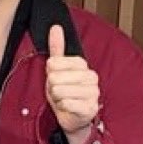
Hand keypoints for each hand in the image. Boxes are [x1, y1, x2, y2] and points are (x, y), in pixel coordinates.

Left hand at [45, 25, 100, 139]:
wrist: (72, 116)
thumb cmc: (65, 92)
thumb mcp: (57, 69)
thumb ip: (57, 48)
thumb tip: (56, 27)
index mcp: (83, 64)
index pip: (54, 62)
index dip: (50, 73)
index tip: (55, 78)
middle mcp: (91, 77)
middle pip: (55, 77)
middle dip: (52, 87)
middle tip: (59, 91)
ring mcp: (93, 93)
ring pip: (59, 91)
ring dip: (56, 98)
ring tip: (63, 99)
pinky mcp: (90, 108)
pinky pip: (66, 103)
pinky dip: (62, 107)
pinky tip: (68, 107)